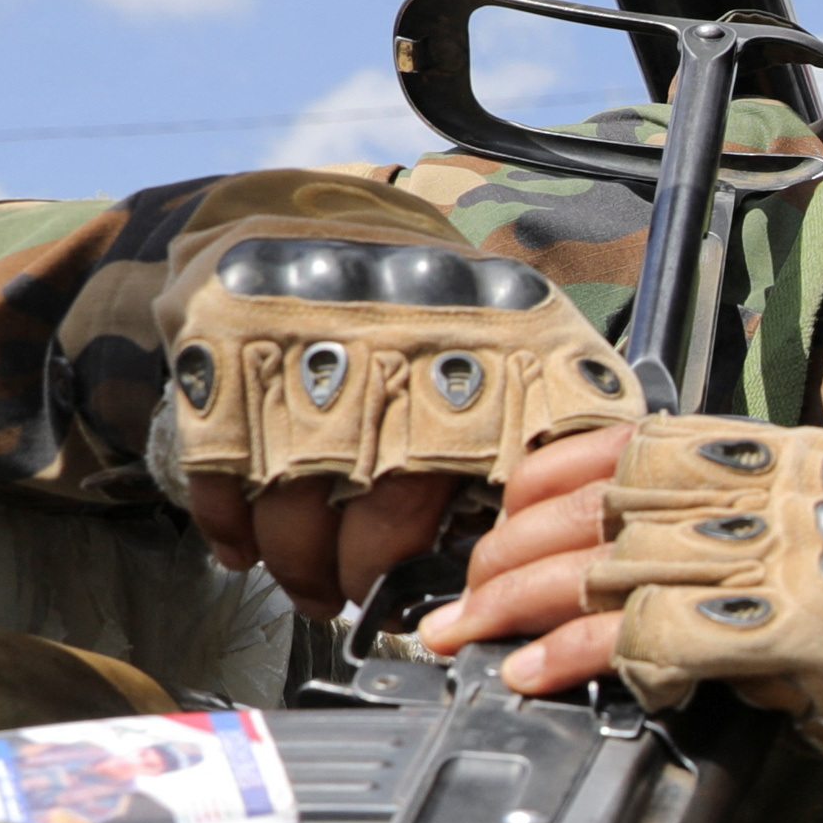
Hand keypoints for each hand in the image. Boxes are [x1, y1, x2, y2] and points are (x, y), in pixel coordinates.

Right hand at [166, 195, 646, 616]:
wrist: (338, 221)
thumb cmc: (452, 308)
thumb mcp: (546, 348)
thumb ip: (579, 424)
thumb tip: (604, 504)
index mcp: (485, 372)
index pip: (483, 501)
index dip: (467, 567)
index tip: (462, 597)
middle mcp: (395, 368)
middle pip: (377, 522)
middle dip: (366, 580)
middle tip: (365, 601)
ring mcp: (304, 362)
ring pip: (296, 509)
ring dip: (300, 568)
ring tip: (314, 589)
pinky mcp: (227, 354)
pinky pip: (219, 470)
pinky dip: (230, 525)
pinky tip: (246, 549)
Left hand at [426, 422, 822, 822]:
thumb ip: (743, 532)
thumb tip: (624, 555)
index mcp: (800, 456)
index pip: (648, 439)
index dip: (557, 473)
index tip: (505, 508)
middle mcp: (795, 490)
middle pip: (615, 501)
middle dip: (518, 547)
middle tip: (463, 591)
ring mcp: (798, 554)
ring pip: (618, 563)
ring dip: (525, 603)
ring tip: (472, 634)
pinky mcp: (796, 628)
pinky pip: (655, 635)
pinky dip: (586, 658)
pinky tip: (543, 677)